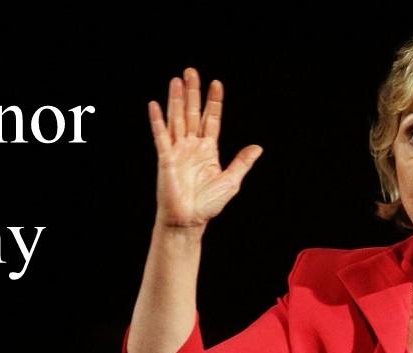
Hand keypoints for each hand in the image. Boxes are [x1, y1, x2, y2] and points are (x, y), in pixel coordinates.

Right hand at [148, 67, 262, 231]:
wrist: (188, 220)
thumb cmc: (208, 204)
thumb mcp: (231, 181)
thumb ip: (242, 162)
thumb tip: (257, 148)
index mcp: (208, 150)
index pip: (211, 119)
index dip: (213, 102)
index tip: (216, 84)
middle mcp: (192, 146)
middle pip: (192, 113)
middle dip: (192, 92)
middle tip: (191, 71)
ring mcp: (178, 151)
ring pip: (177, 119)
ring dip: (176, 100)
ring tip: (177, 80)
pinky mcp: (166, 158)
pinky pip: (161, 136)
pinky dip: (158, 120)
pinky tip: (155, 105)